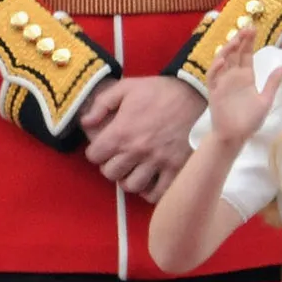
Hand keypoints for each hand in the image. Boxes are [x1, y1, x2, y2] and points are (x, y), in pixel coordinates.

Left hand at [80, 75, 206, 201]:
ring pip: (132, 186)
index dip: (96, 152)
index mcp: (122, 131)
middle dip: (110, 166)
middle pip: (110, 173)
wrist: (196, 94)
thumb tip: (85, 122)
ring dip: (129, 179)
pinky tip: (150, 180)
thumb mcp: (126, 87)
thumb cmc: (159, 91)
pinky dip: (150, 191)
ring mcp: (158, 162)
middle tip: (118, 159)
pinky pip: (158, 193)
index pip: (95, 156)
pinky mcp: (177, 169)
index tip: (103, 148)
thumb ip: (101, 104)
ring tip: (133, 170)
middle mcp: (138, 150)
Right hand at [202, 24, 281, 148]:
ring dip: (228, 50)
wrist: (236, 135)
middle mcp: (234, 76)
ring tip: (235, 40)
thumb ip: (272, 83)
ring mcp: (223, 82)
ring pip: (222, 60)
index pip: (246, 54)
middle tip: (246, 27)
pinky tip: (223, 60)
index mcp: (246, 77)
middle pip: (235, 53)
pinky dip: (216, 68)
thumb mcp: (265, 100)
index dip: (249, 41)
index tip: (253, 28)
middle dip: (240, 40)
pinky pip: (213, 76)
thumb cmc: (249, 120)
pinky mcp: (214, 91)